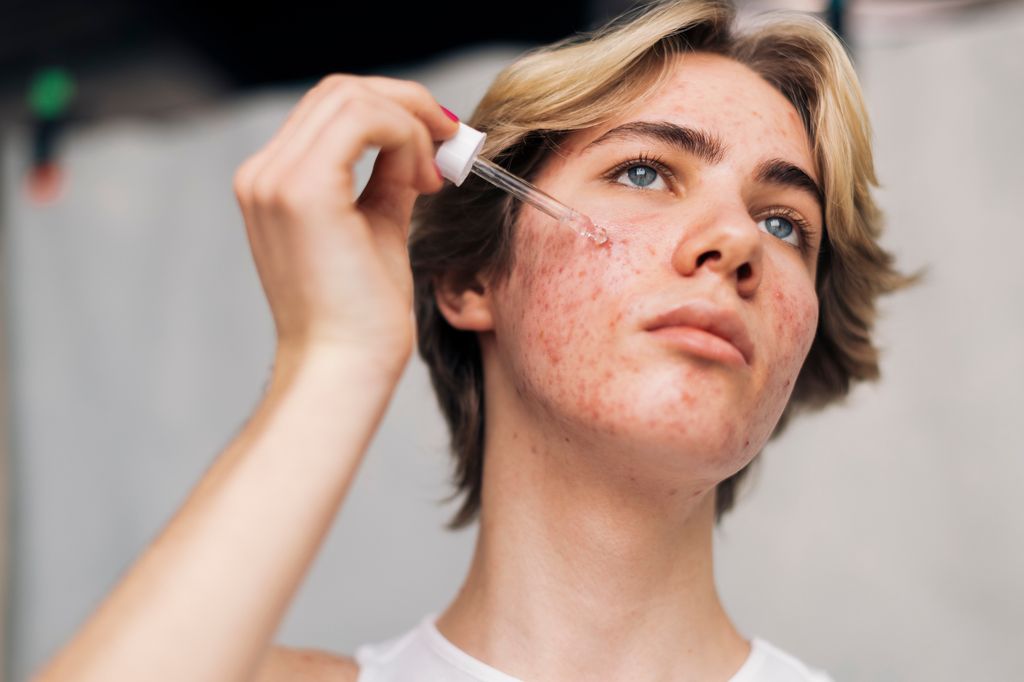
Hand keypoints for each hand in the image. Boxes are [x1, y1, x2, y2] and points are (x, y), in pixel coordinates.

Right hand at [232, 74, 458, 377]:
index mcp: (273, 181)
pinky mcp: (303, 190)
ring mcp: (275, 179)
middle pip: (342, 90)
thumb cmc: (363, 314)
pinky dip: (407, 136)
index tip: (440, 145)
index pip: (332, 108)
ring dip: (412, 124)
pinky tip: (425, 180)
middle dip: (409, 106)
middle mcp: (263, 173)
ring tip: (435, 177)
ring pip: (354, 96)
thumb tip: (418, 141)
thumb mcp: (377, 226)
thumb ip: (387, 177)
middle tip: (451, 146)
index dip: (395, 111)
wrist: (344, 368)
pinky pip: (364, 120)